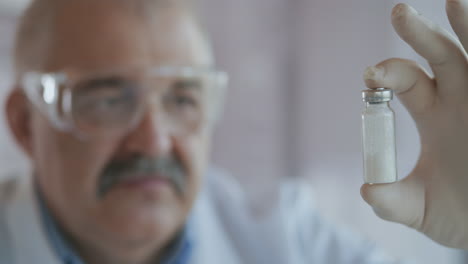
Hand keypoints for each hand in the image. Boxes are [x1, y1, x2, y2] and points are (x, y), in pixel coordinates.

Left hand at [361, 1, 467, 248]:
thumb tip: (367, 191)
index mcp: (434, 114)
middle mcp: (462, 99)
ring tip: (456, 2)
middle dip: (421, 34)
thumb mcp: (424, 211)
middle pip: (440, 56)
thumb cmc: (462, 216)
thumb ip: (395, 202)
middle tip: (398, 13)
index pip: (407, 81)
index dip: (387, 74)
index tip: (371, 75)